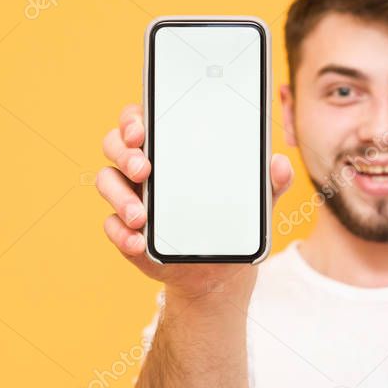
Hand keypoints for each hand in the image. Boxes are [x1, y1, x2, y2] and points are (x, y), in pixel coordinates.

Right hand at [96, 104, 293, 300]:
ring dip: (119, 196)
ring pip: (107, 181)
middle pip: (116, 144)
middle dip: (124, 152)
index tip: (142, 128)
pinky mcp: (125, 229)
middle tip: (144, 168)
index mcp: (170, 147)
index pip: (142, 119)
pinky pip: (111, 225)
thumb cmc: (231, 218)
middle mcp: (143, 166)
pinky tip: (138, 241)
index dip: (134, 119)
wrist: (219, 269)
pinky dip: (121, 233)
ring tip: (141, 216)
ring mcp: (130, 196)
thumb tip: (280, 164)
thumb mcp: (255, 200)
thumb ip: (270, 181)